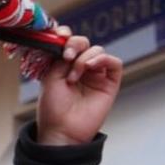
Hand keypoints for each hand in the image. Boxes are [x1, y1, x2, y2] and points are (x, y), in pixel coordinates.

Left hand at [36, 27, 122, 146]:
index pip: (69, 42)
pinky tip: (90, 67)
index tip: (58, 36)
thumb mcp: (50, 77)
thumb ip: (60, 57)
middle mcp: (81, 68)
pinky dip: (102, 59)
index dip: (66, 35)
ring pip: (98, 51)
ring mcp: (96, 75)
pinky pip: (114, 63)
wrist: (61, 129)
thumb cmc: (53, 107)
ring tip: (74, 76)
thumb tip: (69, 42)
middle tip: (66, 56)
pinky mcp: (109, 84)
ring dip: (84, 58)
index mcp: (64, 65)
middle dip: (75, 44)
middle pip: (84, 43)